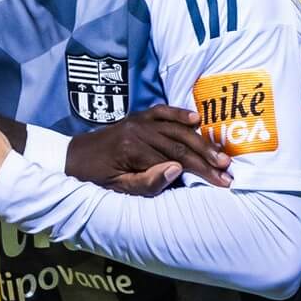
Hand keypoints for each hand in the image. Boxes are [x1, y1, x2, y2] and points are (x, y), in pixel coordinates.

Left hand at [66, 105, 231, 194]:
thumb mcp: (119, 189)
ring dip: (201, 140)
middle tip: (228, 170)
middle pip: (180, 143)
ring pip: (176, 129)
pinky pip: (162, 111)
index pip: (176, 160)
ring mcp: (138, 121)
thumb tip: (177, 169)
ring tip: (221, 154)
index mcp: (132, 149)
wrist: (72, 158)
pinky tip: (197, 118)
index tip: (222, 181)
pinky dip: (179, 113)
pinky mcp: (137, 117)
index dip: (202, 171)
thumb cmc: (96, 178)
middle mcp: (137, 130)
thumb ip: (148, 182)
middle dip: (207, 158)